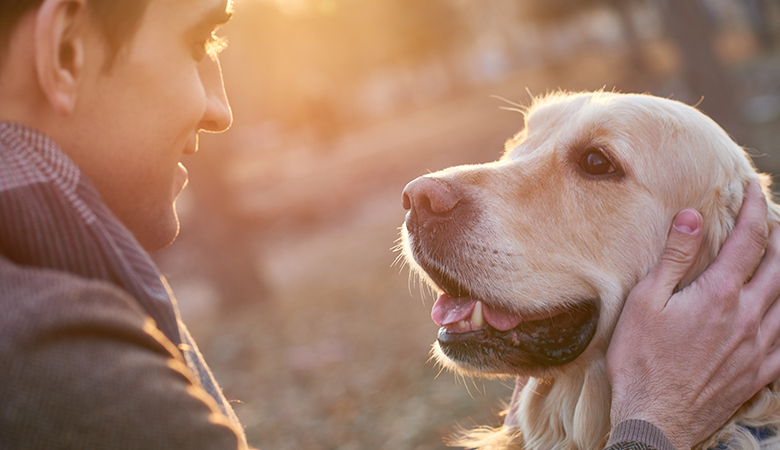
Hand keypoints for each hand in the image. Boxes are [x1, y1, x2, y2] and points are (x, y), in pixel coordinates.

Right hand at [606, 180, 779, 449]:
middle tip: (773, 217)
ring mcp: (759, 346)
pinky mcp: (760, 371)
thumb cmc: (641, 360)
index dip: (754, 209)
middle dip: (778, 235)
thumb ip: (674, 258)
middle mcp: (748, 316)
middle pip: (779, 265)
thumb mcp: (645, 302)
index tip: (753, 187)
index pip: (749, 240)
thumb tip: (692, 217)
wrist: (656, 418)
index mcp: (719, 295)